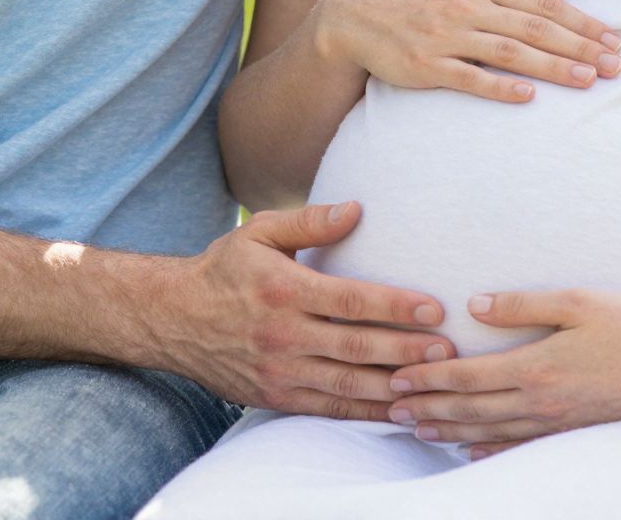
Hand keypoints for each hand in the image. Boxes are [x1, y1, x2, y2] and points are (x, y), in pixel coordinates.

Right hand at [158, 201, 457, 419]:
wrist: (172, 319)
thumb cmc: (225, 269)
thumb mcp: (260, 231)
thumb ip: (309, 220)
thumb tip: (357, 209)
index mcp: (283, 289)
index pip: (350, 300)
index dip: (395, 306)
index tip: (434, 308)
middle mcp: (282, 334)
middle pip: (355, 347)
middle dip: (405, 350)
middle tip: (447, 349)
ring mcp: (278, 371)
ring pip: (345, 384)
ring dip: (392, 386)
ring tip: (432, 381)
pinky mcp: (275, 397)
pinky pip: (327, 408)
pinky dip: (363, 412)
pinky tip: (396, 410)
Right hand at [310, 0, 620, 103]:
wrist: (357, 11)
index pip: (543, 3)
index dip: (581, 22)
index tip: (612, 40)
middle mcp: (467, 5)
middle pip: (534, 27)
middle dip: (578, 46)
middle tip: (614, 65)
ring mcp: (446, 35)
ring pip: (509, 52)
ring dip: (552, 67)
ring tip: (586, 80)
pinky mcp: (426, 65)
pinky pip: (469, 78)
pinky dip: (500, 86)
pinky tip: (529, 96)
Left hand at [383, 290, 620, 446]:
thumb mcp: (580, 300)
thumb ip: (524, 303)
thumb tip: (474, 305)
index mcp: (537, 366)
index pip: (468, 376)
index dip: (430, 379)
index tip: (397, 378)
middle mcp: (540, 402)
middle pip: (470, 408)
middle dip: (428, 407)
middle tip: (390, 408)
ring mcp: (556, 423)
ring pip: (489, 431)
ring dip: (449, 430)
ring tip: (418, 429)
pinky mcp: (572, 431)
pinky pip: (519, 447)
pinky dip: (488, 450)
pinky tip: (469, 451)